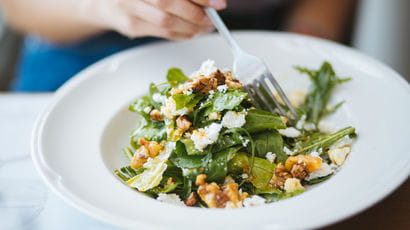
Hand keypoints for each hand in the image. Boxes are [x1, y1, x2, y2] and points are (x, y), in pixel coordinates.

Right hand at [93, 0, 226, 39]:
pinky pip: (162, 34)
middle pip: (168, 2)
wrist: (103, 1)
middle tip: (213, 16)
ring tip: (206, 25)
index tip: (217, 2)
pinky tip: (193, 32)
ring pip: (166, 22)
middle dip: (196, 12)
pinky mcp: (131, 26)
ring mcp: (129, 8)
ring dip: (192, 27)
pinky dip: (182, 34)